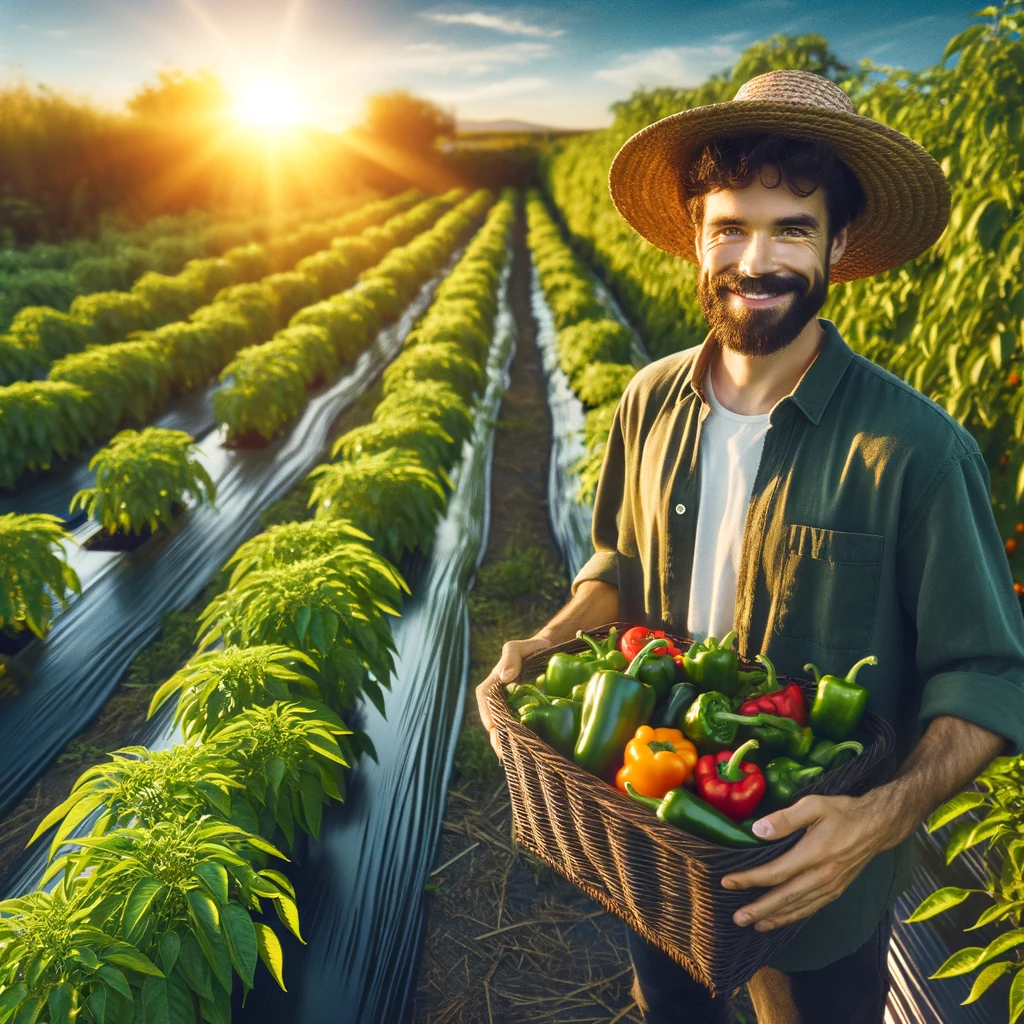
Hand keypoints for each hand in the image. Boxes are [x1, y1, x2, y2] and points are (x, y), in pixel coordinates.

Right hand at [475, 636, 552, 760]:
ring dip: (506, 742)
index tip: (492, 726)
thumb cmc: (531, 649)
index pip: (485, 698)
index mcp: (494, 683)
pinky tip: (526, 753)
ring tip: (513, 758)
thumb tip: (505, 677)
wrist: (548, 654)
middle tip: (502, 751)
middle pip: (493, 719)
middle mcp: (499, 697)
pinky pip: (517, 729)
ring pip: (503, 727)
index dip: (487, 713)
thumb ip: (511, 657)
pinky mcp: (523, 715)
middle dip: (496, 736)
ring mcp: (510, 707)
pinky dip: (519, 741)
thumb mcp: (519, 648)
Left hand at [718, 791, 897, 931]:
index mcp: (814, 854)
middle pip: (784, 897)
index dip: (750, 879)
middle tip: (736, 918)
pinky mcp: (837, 890)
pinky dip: (794, 916)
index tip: (728, 882)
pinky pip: (812, 908)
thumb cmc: (843, 812)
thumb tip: (757, 830)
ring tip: (754, 924)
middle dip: (758, 908)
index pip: (775, 872)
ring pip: (798, 907)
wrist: (877, 826)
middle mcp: (822, 876)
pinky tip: (782, 920)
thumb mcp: (813, 805)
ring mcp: (831, 886)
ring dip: (775, 918)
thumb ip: (784, 819)